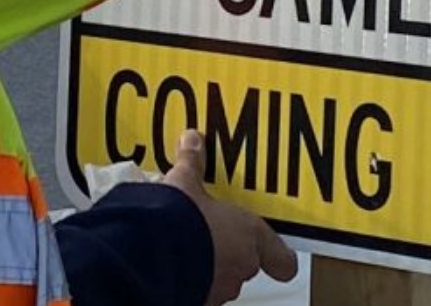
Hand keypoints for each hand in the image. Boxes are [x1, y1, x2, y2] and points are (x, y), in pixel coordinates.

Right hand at [160, 130, 297, 305]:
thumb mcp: (184, 184)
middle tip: (210, 234)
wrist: (148, 254)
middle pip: (246, 265)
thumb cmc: (179, 221)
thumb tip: (193, 142)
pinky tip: (168, 265)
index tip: (276, 252)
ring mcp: (218, 289)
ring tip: (184, 248)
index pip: (282, 259)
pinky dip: (186, 280)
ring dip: (207, 267)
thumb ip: (192, 164)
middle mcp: (240, 268)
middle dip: (228, 251)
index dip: (279, 256)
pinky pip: (198, 290)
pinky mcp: (194, 300)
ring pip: (220, 280)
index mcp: (248, 237)